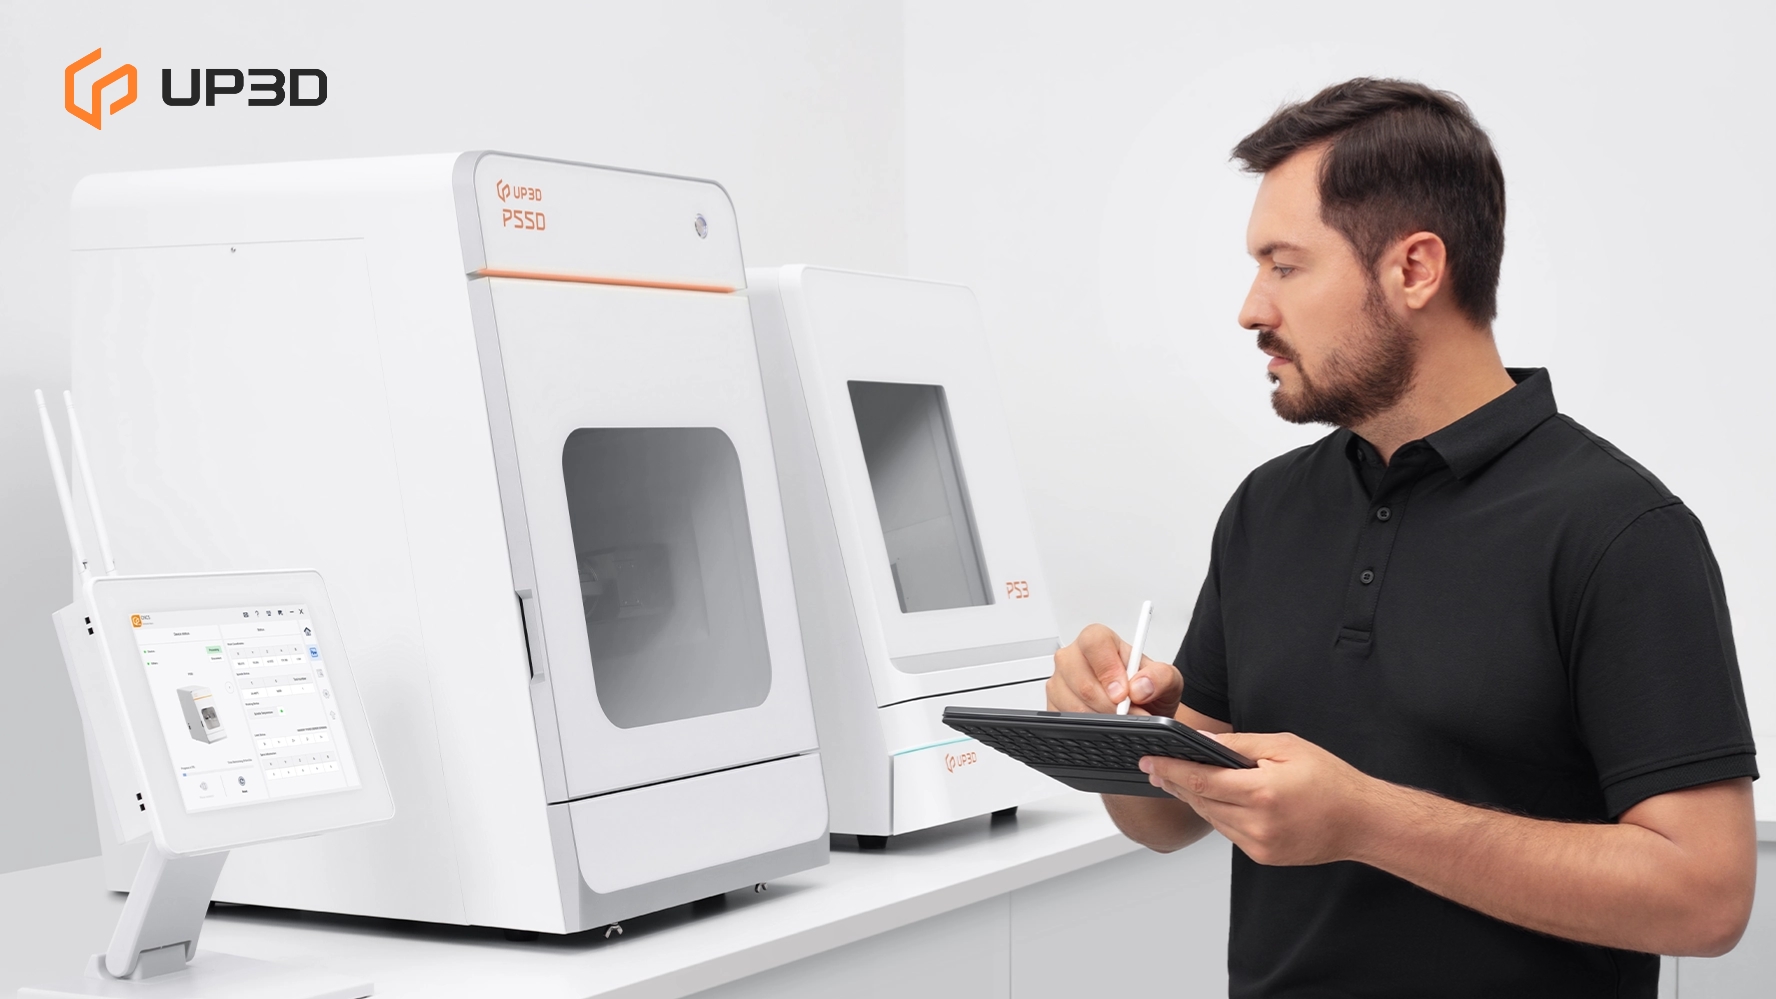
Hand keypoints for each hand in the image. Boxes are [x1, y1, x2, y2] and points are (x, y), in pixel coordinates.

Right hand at [1046, 623, 1181, 716]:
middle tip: (1128, 713)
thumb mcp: (1168, 680)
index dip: (1107, 669)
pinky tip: (1103, 724)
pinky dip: (1088, 728)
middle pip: (1080, 679)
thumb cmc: (1148, 689)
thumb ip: (1161, 677)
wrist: (1142, 711)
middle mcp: (1074, 657)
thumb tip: (1140, 686)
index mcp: (1099, 640)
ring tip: (1120, 720)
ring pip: (1073, 704)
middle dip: (1108, 704)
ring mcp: (1061, 681)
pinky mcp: (1053, 705)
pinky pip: (1065, 720)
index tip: (1123, 693)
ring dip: (1100, 718)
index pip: (1094, 642)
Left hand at [1141, 732, 1381, 865]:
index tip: (1149, 761)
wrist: (1362, 821)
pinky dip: (1218, 814)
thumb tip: (1203, 742)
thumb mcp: (1285, 747)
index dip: (1171, 769)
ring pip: (1212, 818)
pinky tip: (1214, 799)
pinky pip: (1229, 832)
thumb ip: (1239, 746)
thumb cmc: (1331, 781)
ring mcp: (1259, 844)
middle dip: (1176, 783)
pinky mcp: (1263, 856)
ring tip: (1179, 779)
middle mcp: (1257, 823)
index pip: (1201, 780)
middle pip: (1201, 801)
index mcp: (1262, 793)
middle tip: (1156, 767)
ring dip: (1195, 799)